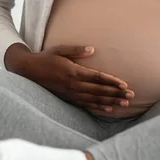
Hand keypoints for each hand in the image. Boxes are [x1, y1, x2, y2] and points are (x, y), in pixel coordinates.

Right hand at [16, 45, 132, 112]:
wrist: (28, 70)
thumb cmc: (46, 57)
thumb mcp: (60, 49)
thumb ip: (76, 50)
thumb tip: (92, 49)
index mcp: (73, 71)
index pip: (97, 78)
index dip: (112, 82)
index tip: (125, 85)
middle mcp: (73, 85)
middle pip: (99, 90)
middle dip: (116, 94)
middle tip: (131, 96)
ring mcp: (71, 93)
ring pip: (94, 99)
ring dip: (110, 102)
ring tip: (124, 104)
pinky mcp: (68, 98)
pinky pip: (85, 104)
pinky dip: (98, 107)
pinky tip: (108, 109)